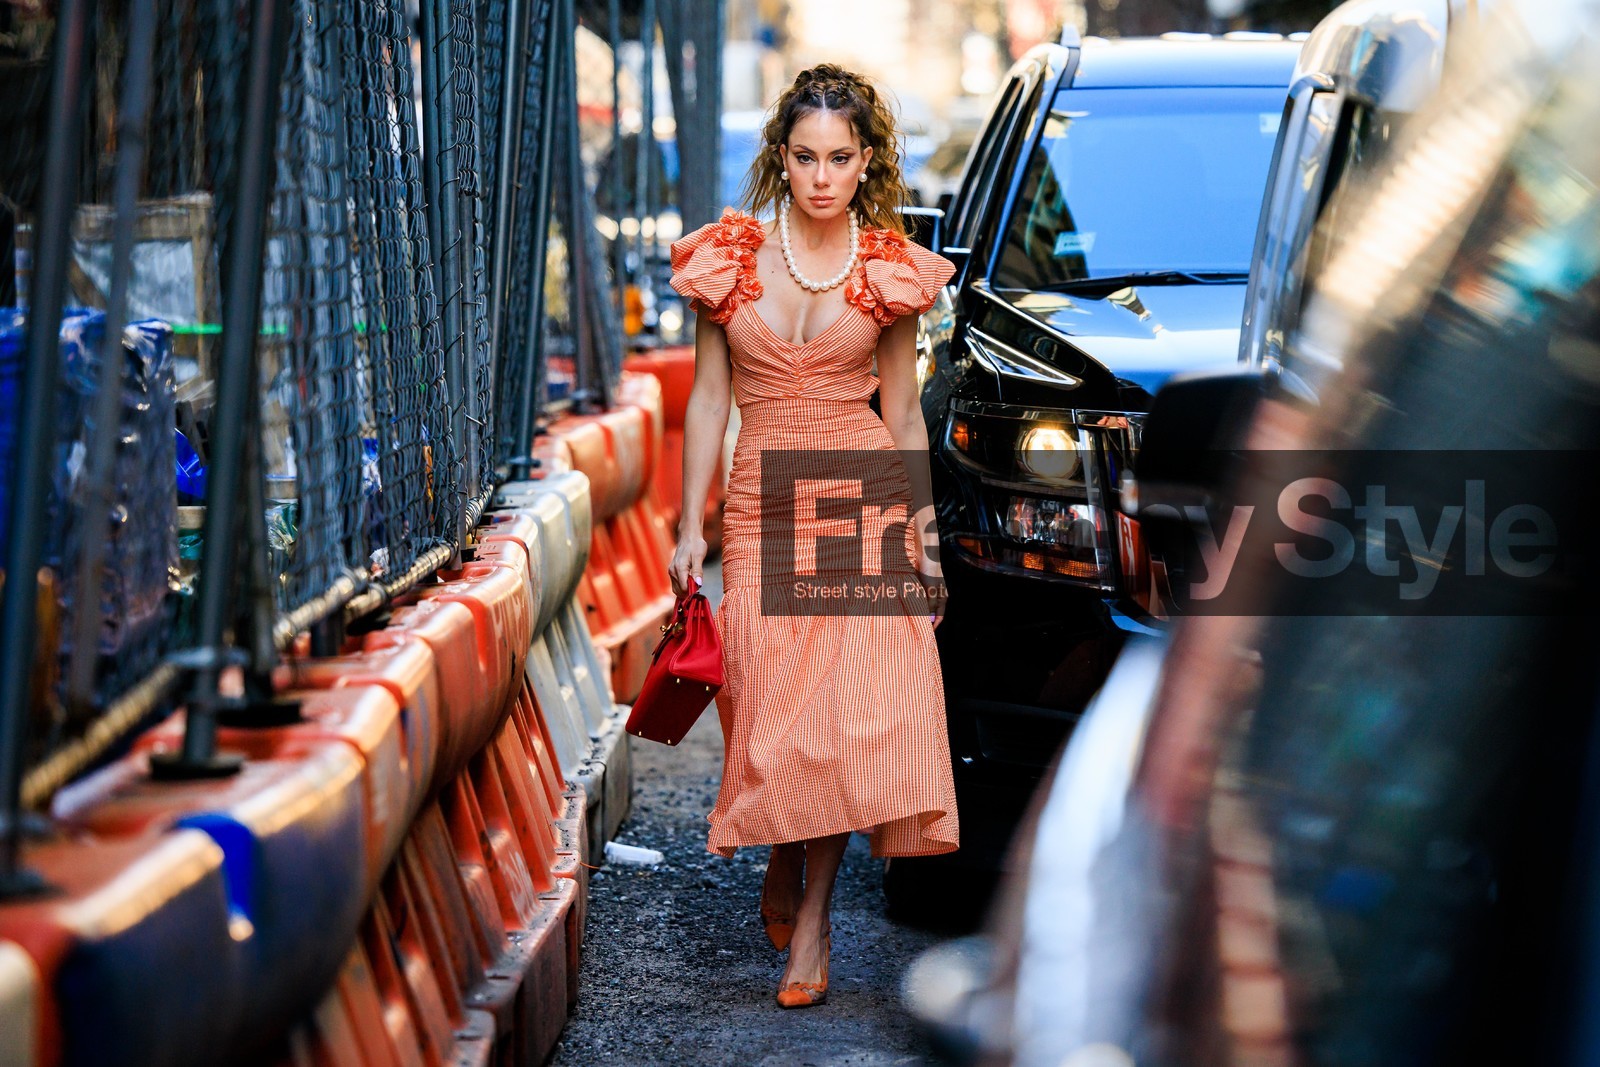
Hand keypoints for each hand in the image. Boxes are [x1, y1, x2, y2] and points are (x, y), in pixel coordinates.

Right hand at [669, 532, 707, 596]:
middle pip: (679, 591)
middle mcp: (672, 572)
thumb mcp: (699, 557)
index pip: (684, 589)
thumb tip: (698, 584)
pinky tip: (691, 582)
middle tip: (698, 586)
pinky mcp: (672, 572)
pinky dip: (683, 587)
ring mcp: (671, 572)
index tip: (700, 588)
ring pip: (676, 589)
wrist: (688, 536)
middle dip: (688, 593)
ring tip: (695, 583)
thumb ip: (698, 571)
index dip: (692, 591)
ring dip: (685, 591)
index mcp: (679, 569)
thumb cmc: (695, 545)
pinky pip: (676, 585)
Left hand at [912, 505, 947, 627]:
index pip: (939, 617)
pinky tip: (902, 605)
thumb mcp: (931, 589)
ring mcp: (927, 588)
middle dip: (922, 620)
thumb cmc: (930, 570)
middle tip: (913, 630)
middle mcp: (936, 594)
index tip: (925, 635)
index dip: (933, 626)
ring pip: (921, 604)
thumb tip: (927, 619)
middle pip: (930, 612)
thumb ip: (929, 605)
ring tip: (905, 619)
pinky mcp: (919, 583)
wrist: (924, 552)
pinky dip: (910, 602)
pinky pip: (915, 596)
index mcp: (942, 597)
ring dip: (915, 611)